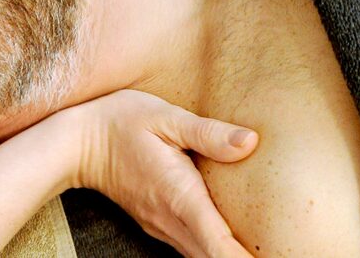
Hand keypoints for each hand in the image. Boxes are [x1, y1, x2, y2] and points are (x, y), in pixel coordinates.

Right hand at [70, 90, 257, 257]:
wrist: (76, 142)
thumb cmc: (120, 122)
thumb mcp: (164, 116)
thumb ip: (207, 132)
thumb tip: (250, 143)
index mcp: (179, 195)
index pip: (220, 245)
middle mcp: (170, 219)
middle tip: (283, 254)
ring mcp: (160, 225)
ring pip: (202, 257)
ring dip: (230, 257)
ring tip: (263, 251)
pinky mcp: (156, 223)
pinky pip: (192, 247)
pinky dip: (215, 251)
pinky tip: (231, 243)